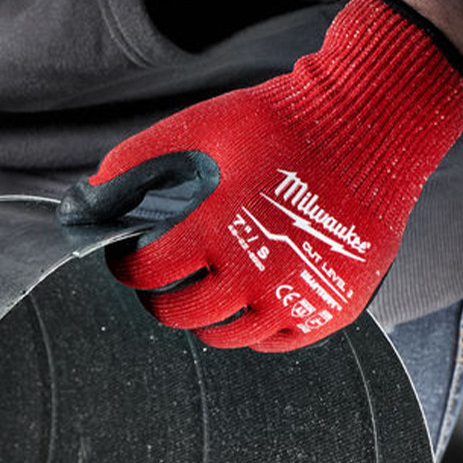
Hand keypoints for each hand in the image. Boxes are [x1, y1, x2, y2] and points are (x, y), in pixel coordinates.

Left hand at [59, 0, 462, 351]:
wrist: (373, 120)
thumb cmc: (281, 121)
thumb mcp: (202, 126)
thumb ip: (139, 162)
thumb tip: (90, 198)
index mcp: (215, 229)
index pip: (143, 273)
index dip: (127, 265)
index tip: (129, 256)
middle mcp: (254, 272)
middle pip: (178, 314)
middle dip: (158, 297)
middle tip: (164, 278)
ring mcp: (293, 296)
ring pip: (222, 335)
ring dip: (204, 315)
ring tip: (206, 287)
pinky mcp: (327, 308)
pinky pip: (271, 341)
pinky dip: (253, 325)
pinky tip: (249, 296)